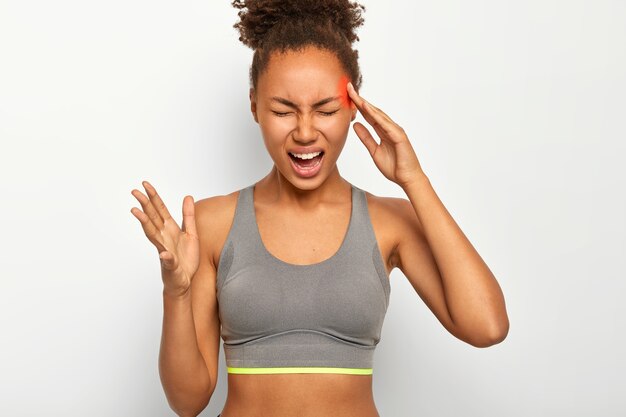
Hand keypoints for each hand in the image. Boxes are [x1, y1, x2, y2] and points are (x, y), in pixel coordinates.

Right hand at [130, 181, 199, 296]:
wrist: (184, 280)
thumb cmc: (186, 258)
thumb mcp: (191, 233)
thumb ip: (189, 216)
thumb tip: (188, 197)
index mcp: (170, 229)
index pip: (160, 210)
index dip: (154, 197)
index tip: (146, 184)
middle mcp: (164, 238)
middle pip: (152, 218)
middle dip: (144, 204)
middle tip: (134, 192)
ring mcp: (165, 250)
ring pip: (153, 235)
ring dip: (145, 223)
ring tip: (136, 212)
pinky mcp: (170, 264)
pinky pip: (168, 260)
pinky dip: (165, 257)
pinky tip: (163, 253)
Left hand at [347, 82, 425, 187]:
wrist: (407, 178)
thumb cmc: (394, 166)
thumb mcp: (374, 151)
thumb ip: (366, 138)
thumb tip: (355, 125)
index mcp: (383, 131)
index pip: (369, 115)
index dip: (358, 106)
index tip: (347, 96)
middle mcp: (390, 128)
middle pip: (373, 111)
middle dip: (360, 100)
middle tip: (348, 88)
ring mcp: (395, 130)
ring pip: (379, 114)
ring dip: (367, 104)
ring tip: (355, 95)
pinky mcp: (399, 136)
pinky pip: (386, 124)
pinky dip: (376, 116)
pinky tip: (367, 109)